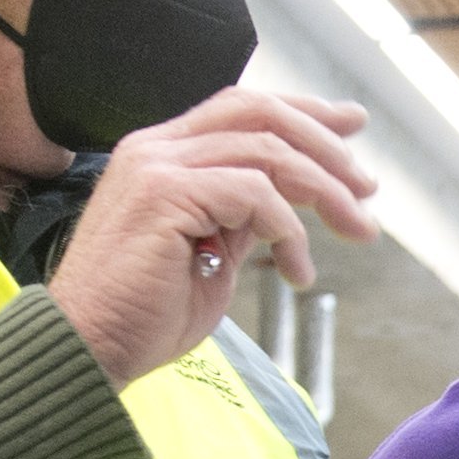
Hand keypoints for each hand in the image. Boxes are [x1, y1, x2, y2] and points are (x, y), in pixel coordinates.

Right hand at [49, 88, 377, 386]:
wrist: (90, 349)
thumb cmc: (144, 316)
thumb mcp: (211, 254)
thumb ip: (241, 215)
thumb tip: (289, 198)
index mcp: (163, 154)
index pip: (242, 109)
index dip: (304, 113)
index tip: (352, 126)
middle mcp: (156, 148)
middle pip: (261, 112)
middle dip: (326, 144)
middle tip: (368, 187)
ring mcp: (157, 166)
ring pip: (267, 150)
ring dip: (325, 190)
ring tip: (357, 229)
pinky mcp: (165, 195)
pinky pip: (254, 193)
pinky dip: (290, 230)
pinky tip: (297, 271)